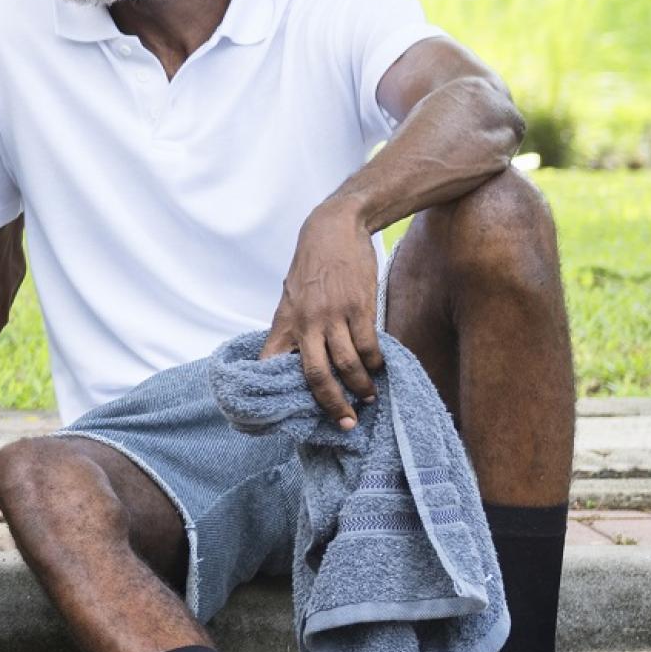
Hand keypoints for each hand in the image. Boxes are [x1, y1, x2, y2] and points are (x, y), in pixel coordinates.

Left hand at [261, 202, 384, 428]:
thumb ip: (293, 328)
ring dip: (360, 387)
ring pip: (347, 364)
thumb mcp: (291, 297)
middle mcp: (305, 323)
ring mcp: (333, 316)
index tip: (285, 413)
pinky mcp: (359, 307)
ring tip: (369, 398)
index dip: (275, 391)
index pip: (271, 363)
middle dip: (331, 404)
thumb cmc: (312, 266)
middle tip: (345, 422)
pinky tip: (379, 370)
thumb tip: (293, 360)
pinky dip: (375, 363)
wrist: (334, 229)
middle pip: (314, 375)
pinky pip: (369, 346)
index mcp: (284, 322)